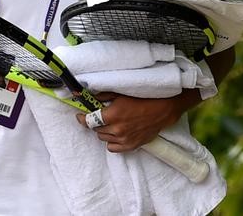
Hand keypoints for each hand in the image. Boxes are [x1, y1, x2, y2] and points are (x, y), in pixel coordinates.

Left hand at [75, 90, 198, 151]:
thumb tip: (89, 97)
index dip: (81, 118)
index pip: (89, 121)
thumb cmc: (142, 98)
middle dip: (95, 123)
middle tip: (99, 116)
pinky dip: (111, 142)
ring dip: (103, 131)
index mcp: (112, 115)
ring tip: (110, 123)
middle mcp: (117, 129)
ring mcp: (124, 140)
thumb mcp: (121, 93)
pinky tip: (115, 134)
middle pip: (96, 130)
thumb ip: (103, 96)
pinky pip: (112, 148)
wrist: (162, 109)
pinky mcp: (131, 146)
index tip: (79, 115)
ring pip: (103, 138)